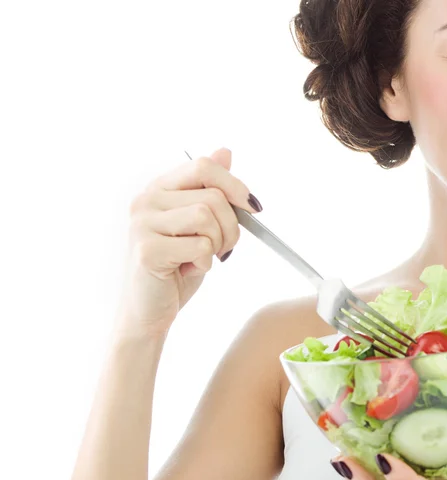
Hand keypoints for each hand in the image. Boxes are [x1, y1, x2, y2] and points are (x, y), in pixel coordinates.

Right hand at [113, 148, 261, 337]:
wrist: (150, 310)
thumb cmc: (177, 267)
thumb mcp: (199, 224)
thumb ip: (209, 189)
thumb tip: (225, 151)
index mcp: (160, 188)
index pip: (203, 166)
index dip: (234, 184)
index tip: (253, 207)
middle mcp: (146, 200)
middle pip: (212, 195)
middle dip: (231, 226)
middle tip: (223, 249)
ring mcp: (142, 223)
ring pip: (207, 217)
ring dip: (218, 244)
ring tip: (205, 258)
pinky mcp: (147, 249)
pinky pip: (200, 245)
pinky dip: (206, 263)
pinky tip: (189, 269)